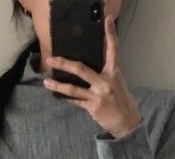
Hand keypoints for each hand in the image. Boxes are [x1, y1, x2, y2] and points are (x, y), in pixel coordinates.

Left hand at [43, 15, 142, 138]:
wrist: (127, 123)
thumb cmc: (122, 101)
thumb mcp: (118, 83)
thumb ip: (105, 75)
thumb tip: (88, 71)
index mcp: (114, 72)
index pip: (113, 50)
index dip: (110, 34)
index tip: (107, 20)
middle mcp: (105, 82)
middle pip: (81, 69)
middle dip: (64, 64)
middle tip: (50, 60)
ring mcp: (98, 95)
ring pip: (73, 89)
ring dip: (58, 86)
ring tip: (46, 83)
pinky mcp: (92, 107)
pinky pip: (76, 101)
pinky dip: (67, 98)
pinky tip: (59, 95)